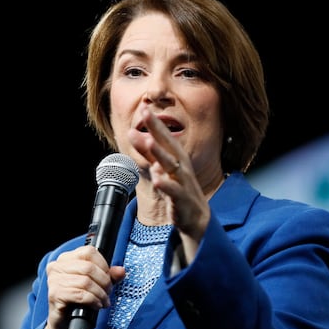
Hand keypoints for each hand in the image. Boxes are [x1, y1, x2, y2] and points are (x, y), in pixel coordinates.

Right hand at [42, 245, 124, 328]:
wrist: (64, 324)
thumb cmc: (78, 301)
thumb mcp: (96, 285)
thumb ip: (108, 276)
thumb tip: (121, 271)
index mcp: (65, 259)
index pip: (88, 252)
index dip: (103, 264)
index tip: (108, 277)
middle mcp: (57, 267)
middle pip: (88, 267)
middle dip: (104, 281)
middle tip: (108, 292)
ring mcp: (54, 281)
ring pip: (85, 281)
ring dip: (100, 293)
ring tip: (104, 301)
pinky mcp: (55, 295)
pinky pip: (80, 294)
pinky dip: (93, 300)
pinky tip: (96, 305)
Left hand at [131, 107, 211, 258]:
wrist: (196, 219)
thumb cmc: (178, 190)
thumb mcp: (161, 169)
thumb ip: (147, 152)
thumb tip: (133, 132)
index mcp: (177, 159)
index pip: (165, 137)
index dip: (155, 123)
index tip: (144, 108)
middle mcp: (181, 168)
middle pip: (169, 146)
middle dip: (158, 130)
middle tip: (146, 114)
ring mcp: (183, 184)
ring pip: (172, 167)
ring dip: (160, 154)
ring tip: (149, 141)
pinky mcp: (183, 202)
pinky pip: (174, 192)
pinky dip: (166, 185)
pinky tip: (156, 179)